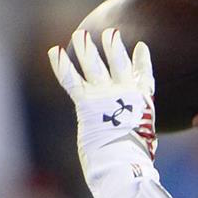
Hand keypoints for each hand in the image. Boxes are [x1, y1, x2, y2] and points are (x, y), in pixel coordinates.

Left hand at [48, 29, 156, 183]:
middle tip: (111, 33)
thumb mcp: (144, 146)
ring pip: (93, 66)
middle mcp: (125, 94)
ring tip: (79, 35)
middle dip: (114, 47)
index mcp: (143, 104)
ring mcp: (105, 96)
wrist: (124, 164)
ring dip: (86, 49)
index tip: (142, 47)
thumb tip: (141, 154)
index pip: (144, 77)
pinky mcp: (86, 103)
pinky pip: (71, 80)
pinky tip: (53, 51)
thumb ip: (137, 137)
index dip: (142, 62)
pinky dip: (61, 66)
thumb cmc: (135, 162)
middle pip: (119, 64)